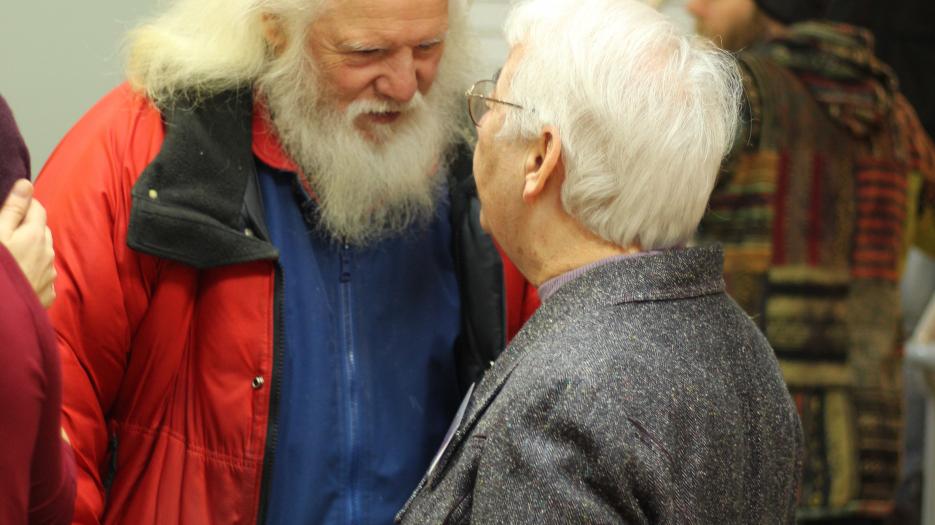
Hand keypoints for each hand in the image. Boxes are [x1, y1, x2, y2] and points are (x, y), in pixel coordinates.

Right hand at [0, 179, 55, 306]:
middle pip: (41, 231)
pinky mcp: (47, 296)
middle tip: (5, 234)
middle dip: (27, 227)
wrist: (2, 316)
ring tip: (9, 259)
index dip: (23, 205)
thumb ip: (12, 209)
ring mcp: (49, 276)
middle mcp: (48, 254)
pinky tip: (16, 278)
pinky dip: (32, 273)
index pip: (37, 209)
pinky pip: (41, 277)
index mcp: (35, 235)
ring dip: (31, 251)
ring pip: (43, 254)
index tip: (8, 208)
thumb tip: (27, 184)